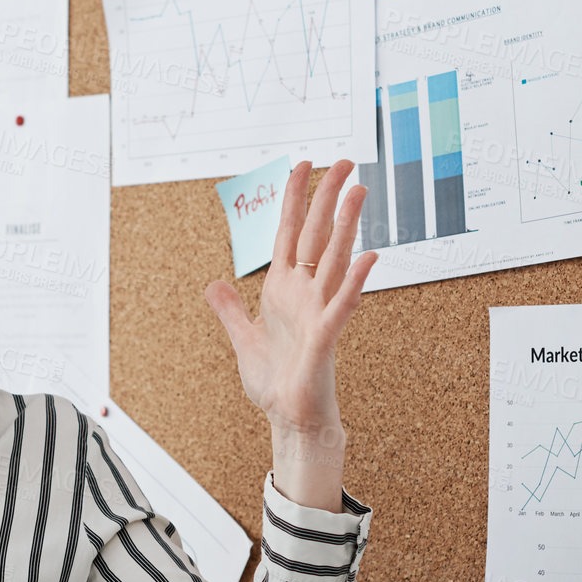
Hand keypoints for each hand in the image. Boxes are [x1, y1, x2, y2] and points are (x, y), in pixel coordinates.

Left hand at [204, 160, 375, 509]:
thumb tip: (214, 284)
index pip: (289, 233)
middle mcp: (304, 294)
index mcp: (283, 290)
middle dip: (328, 198)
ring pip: (333, 260)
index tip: (302, 165)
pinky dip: (354, 281)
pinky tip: (368, 257)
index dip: (295, 199)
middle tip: (346, 162)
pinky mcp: (325, 338)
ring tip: (359, 192)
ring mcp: (318, 313)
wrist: (289, 419)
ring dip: (346, 226)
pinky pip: (341, 305)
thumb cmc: (274, 384)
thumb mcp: (243, 339)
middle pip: (317, 236)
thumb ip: (230, 311)